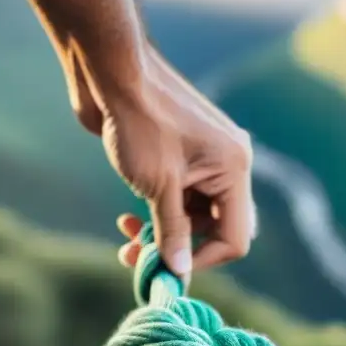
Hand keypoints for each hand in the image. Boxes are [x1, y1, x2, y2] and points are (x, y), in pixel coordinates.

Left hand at [18, 0, 255, 277]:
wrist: (109, 74)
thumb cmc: (139, 123)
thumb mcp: (158, 186)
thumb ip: (172, 232)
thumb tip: (179, 271)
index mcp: (235, 169)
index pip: (235, 237)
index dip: (203, 260)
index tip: (168, 268)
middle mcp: (227, 165)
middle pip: (215, 228)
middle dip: (179, 248)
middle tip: (139, 258)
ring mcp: (203, 160)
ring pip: (192, 216)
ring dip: (161, 234)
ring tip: (127, 240)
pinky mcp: (180, 157)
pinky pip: (178, 199)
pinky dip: (156, 213)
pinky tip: (127, 217)